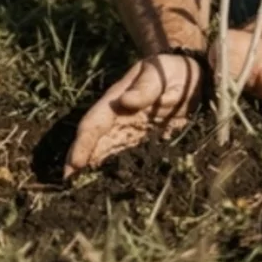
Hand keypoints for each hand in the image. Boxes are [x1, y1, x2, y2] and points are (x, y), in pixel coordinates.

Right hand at [64, 51, 204, 177]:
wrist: (193, 77)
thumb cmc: (172, 72)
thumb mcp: (159, 75)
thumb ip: (145, 89)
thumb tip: (125, 101)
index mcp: (116, 100)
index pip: (94, 123)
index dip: (83, 143)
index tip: (75, 163)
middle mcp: (118, 117)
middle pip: (94, 141)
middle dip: (79, 160)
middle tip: (67, 184)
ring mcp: (129, 130)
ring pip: (105, 151)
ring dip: (93, 168)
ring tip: (80, 189)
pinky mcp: (143, 140)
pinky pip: (124, 155)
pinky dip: (113, 169)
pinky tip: (107, 185)